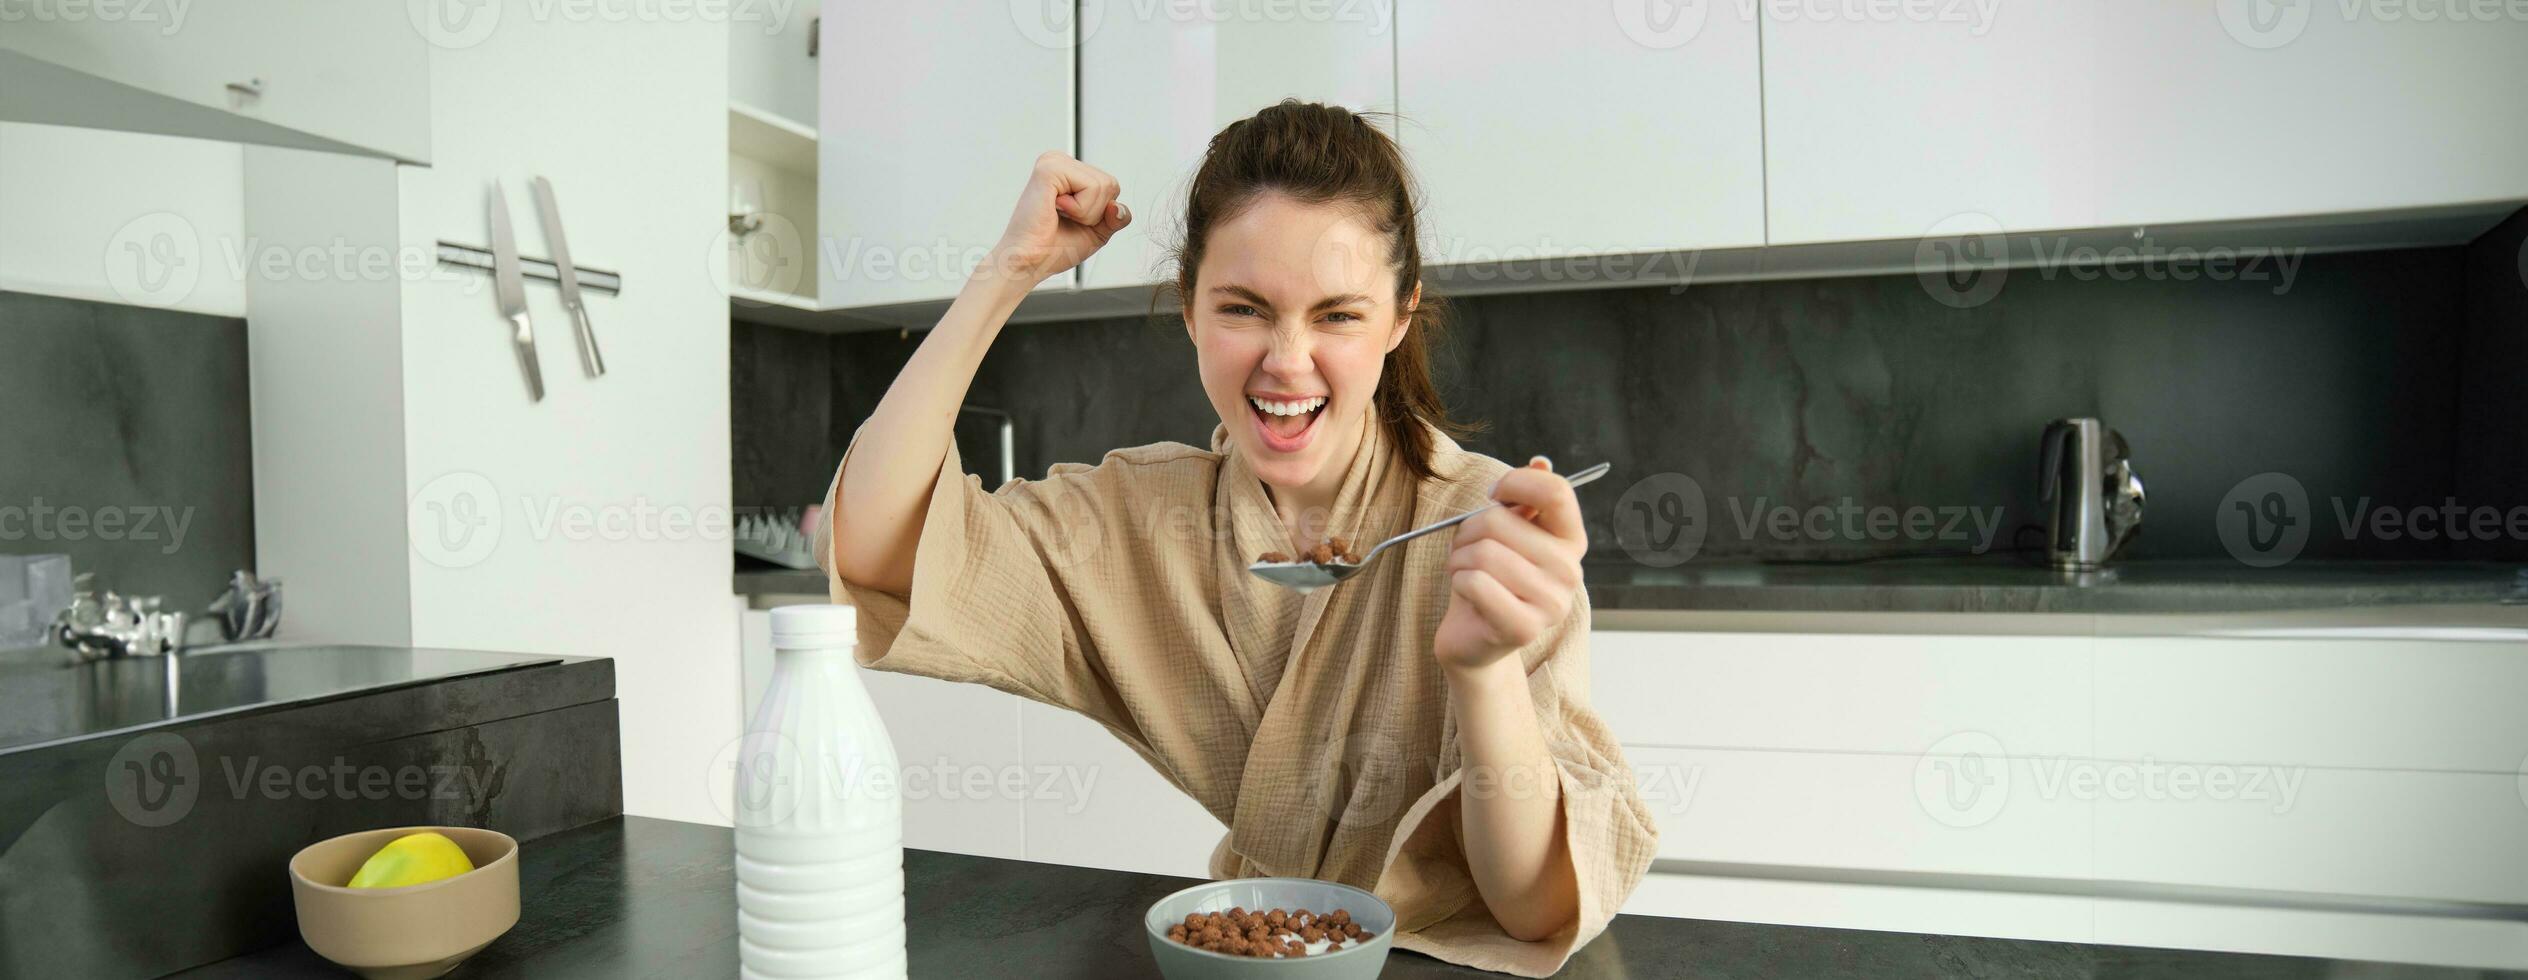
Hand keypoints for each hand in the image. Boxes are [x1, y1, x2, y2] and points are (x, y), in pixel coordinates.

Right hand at [986, 150, 1130, 286]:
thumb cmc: (1053, 248)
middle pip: (1111, 184)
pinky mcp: (1050, 169)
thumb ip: (1116, 218)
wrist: (1029, 262)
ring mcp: (1054, 162)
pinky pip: (1092, 187)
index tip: (1071, 220)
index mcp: (1068, 171)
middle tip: (1064, 219)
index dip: (1101, 213)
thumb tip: (1118, 206)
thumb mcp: (1097, 232)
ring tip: (1058, 215)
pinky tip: (1055, 209)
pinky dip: (1080, 209)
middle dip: (1095, 213)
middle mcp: (1060, 161)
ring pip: (1104, 185)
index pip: (1111, 186)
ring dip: (1086, 212)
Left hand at [1433, 458, 1587, 673]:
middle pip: (1502, 522)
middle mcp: (1570, 572)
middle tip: (1465, 548)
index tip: (1494, 496)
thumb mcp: (1505, 534)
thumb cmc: (1488, 578)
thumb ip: (1524, 499)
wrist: (1475, 639)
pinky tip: (1466, 594)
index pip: (1556, 492)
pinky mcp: (1523, 628)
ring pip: (1484, 553)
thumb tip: (1541, 461)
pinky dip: (1459, 582)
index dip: (1515, 483)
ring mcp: (1551, 603)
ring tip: (1463, 571)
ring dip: (1459, 559)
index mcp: (1571, 541)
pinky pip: (1475, 583)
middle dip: (1468, 531)